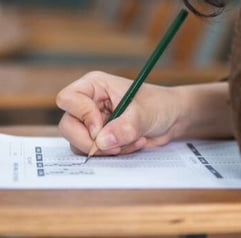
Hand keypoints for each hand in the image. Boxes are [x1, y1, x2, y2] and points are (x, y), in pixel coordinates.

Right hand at [56, 71, 183, 155]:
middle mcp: (88, 103)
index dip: (82, 116)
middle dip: (90, 141)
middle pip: (68, 125)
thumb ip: (125, 127)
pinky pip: (93, 152)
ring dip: (106, 149)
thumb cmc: (159, 105)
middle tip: (114, 147)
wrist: (172, 118)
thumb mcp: (145, 113)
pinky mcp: (99, 138)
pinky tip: (133, 144)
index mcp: (94, 86)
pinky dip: (112, 154)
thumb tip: (101, 142)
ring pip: (78, 143)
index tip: (101, 129)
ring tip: (132, 141)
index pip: (68, 99)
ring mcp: (91, 122)